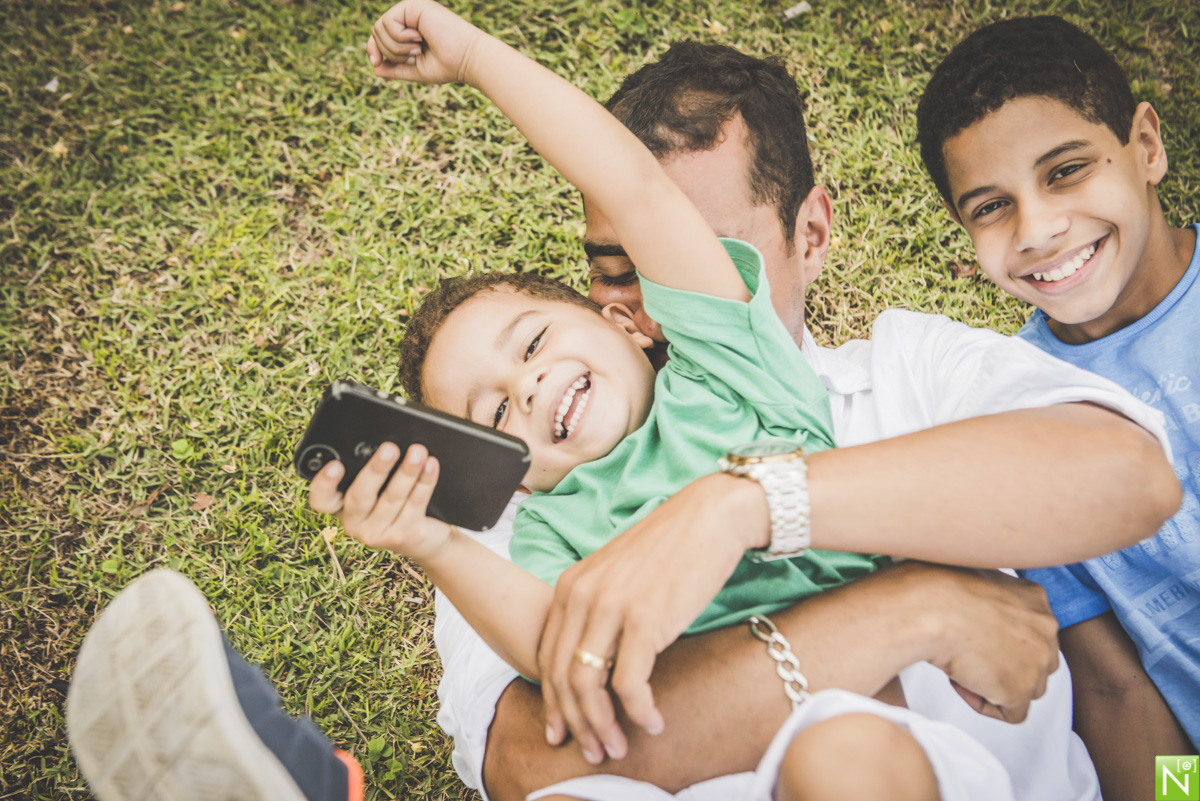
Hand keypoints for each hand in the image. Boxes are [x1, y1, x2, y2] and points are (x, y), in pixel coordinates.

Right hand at [308, 442, 452, 560]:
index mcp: (342, 505)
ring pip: (392, 498)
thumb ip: (373, 466)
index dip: (324, 484)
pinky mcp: (404, 536)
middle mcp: (355, 523)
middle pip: (361, 496)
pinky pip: (415, 504)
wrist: (424, 537)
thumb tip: (383, 440)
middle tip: (389, 448)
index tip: (335, 465)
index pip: (322, 499)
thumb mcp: (379, 486)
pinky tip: (430, 466)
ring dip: (407, 472)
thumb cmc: (395, 500)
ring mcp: (379, 533)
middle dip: (376, 470)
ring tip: (418, 452)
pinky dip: (424, 482)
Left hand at [366, 0, 482, 84]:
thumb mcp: (415, 69)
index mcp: (409, 27)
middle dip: (390, 52)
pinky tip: (418, 38)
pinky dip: (399, 37)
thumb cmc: (447, 65)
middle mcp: (408, 14)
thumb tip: (375, 68)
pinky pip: (388, 22)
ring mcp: (410, 7)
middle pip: (376, 32)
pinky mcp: (412, 4)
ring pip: (379, 28)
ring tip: (417, 49)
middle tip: (414, 55)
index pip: (380, 34)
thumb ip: (395, 68)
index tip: (376, 63)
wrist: (467, 59)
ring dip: (396, 47)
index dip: (373, 48)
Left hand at [537, 472, 766, 764]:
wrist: (710, 517)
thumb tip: (595, 662)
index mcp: (570, 586)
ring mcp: (610, 607)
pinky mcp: (644, 620)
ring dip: (602, 725)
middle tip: (593, 752)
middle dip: (575, 723)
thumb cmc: (670, 549)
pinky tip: (653, 722)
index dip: (554, 703)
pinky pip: (629, 683)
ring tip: (618, 747)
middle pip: (561, 676)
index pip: (547, 657)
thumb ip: (597, 609)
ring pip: (587, 685)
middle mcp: (582, 596)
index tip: (564, 732)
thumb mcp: (617, 575)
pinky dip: (639, 711)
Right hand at [914, 564, 1059, 721]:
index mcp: (1034, 598)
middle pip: (1034, 660)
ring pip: (1026, 687)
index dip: (999, 639)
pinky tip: (960, 682)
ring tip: (960, 667)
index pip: (1030, 630)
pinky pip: (1011, 712)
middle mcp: (1046, 629)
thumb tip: (980, 613)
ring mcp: (1037, 662)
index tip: (972, 636)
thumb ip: (992, 598)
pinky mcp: (1021, 690)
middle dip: (1003, 663)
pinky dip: (984, 703)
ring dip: (994, 683)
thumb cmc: (937, 589)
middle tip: (967, 654)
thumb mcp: (973, 577)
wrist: (930, 609)